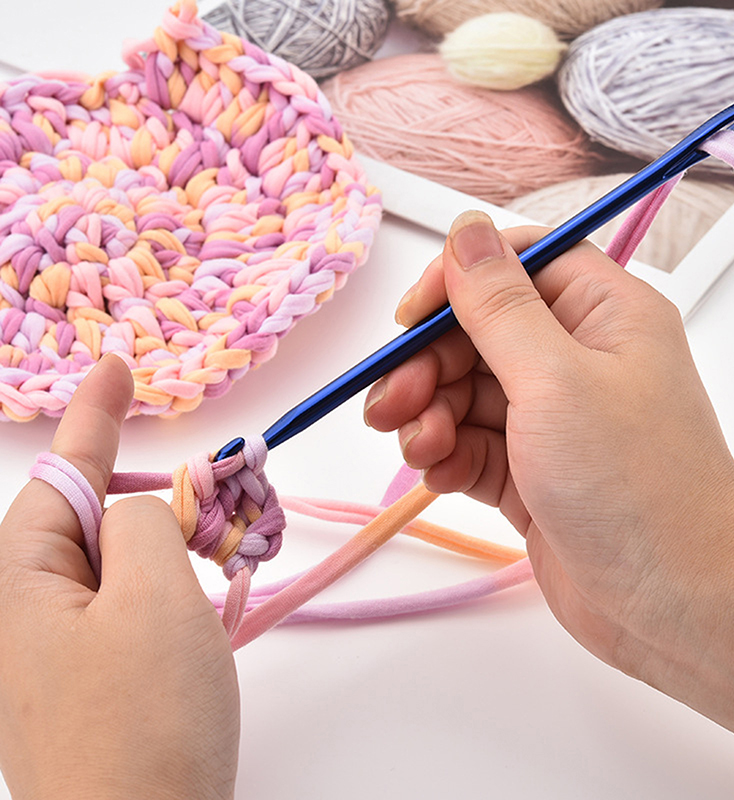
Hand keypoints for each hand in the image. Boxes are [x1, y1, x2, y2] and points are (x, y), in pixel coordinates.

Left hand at [0, 355, 238, 799]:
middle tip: (212, 500)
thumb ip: (144, 523)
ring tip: (216, 560)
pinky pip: (133, 612)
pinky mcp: (99, 689)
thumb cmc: (142, 716)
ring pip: (121, 570)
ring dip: (171, 553)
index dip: (95, 415)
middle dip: (151, 499)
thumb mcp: (150, 593)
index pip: (63, 475)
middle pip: (93, 523)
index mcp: (22, 582)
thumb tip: (140, 517)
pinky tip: (199, 618)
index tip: (118, 363)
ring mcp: (62, 658)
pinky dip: (172, 596)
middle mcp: (30, 616)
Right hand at [364, 211, 733, 769]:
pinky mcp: (529, 471)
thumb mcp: (554, 380)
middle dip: (426, 366)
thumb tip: (465, 230)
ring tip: (420, 447)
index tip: (410, 318)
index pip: (517, 265)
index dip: (457, 282)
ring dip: (428, 415)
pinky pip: (470, 444)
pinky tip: (439, 474)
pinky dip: (445, 454)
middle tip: (392, 403)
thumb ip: (499, 306)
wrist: (673, 606)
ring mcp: (551, 419)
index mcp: (601, 315)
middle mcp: (576, 360)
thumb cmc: (633, 485)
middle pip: (476, 335)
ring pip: (464, 393)